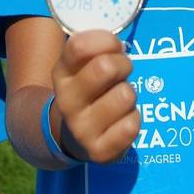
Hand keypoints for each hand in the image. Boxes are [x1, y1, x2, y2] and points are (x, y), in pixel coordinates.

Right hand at [51, 30, 138, 162]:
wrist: (71, 136)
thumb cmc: (88, 89)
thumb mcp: (81, 65)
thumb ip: (96, 47)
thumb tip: (116, 42)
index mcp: (61, 73)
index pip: (80, 46)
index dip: (106, 41)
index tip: (113, 47)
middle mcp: (66, 101)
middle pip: (105, 67)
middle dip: (123, 64)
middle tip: (122, 72)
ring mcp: (81, 129)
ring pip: (125, 95)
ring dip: (129, 94)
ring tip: (118, 98)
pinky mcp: (99, 152)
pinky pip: (131, 125)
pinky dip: (132, 118)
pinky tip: (120, 120)